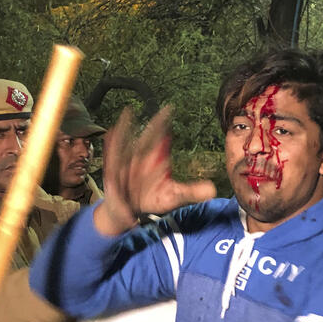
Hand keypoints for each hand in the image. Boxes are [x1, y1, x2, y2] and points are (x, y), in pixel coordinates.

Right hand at [95, 106, 215, 235]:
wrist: (129, 212)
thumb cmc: (151, 200)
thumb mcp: (173, 197)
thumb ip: (191, 192)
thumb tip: (212, 190)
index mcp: (157, 158)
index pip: (161, 137)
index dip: (164, 123)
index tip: (170, 109)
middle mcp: (143, 158)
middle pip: (148, 138)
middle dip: (154, 124)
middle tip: (161, 110)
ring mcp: (129, 164)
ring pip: (128, 144)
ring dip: (127, 128)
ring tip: (129, 112)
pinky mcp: (116, 172)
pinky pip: (113, 157)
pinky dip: (111, 146)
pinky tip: (110, 132)